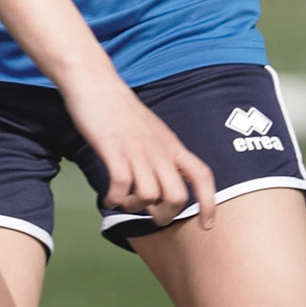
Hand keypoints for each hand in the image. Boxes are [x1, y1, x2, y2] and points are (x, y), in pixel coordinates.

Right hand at [61, 75, 216, 229]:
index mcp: (171, 145)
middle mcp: (158, 150)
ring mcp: (136, 150)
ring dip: (135, 207)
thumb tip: (160, 188)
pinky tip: (109, 197)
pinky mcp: (112, 149)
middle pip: (176, 196)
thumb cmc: (120, 109)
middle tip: (150, 215)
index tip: (206, 225)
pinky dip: (115, 199)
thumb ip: (160, 156)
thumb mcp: (152, 131)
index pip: (202, 177)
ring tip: (124, 201)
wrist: (96, 81)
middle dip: (165, 215)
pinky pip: (121, 187)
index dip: (209, 204)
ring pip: (149, 196)